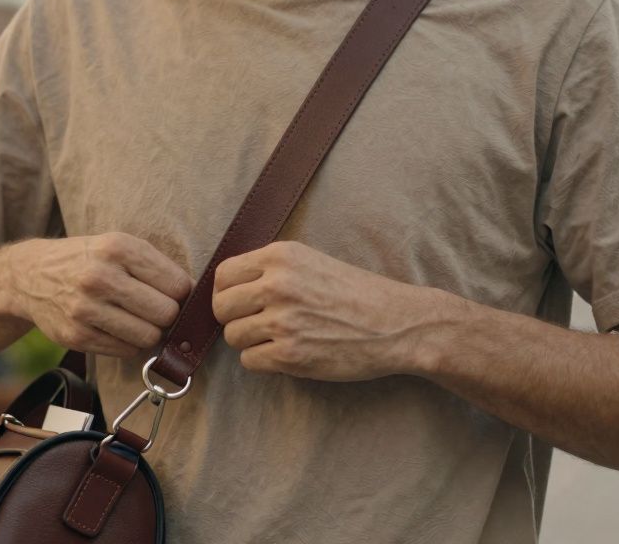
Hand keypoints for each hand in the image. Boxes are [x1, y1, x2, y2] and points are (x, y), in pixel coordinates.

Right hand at [7, 233, 193, 357]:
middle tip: (154, 309)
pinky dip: (128, 344)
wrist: (30, 276)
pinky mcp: (75, 335)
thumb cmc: (87, 259)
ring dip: (149, 332)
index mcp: (117, 248)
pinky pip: (125, 351)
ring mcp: (85, 308)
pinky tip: (116, 327)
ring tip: (136, 319)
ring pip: (148, 337)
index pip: (177, 284)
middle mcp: (100, 277)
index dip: (181, 293)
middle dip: (166, 315)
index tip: (171, 293)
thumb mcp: (117, 245)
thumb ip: (155, 266)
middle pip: (166, 313)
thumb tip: (195, 299)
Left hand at [213, 241, 453, 380]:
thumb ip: (270, 270)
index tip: (239, 302)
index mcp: (280, 256)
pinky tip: (288, 353)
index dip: (226, 292)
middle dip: (233, 319)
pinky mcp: (290, 355)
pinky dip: (264, 361)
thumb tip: (226, 288)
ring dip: (250, 342)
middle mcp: (277, 285)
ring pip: (233, 337)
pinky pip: (249, 361)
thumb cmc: (356, 293)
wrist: (397, 323)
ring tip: (280, 338)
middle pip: (221, 308)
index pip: (223, 275)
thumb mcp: (310, 262)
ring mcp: (283, 321)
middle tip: (256, 324)